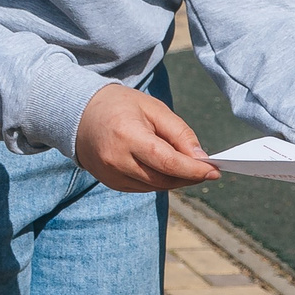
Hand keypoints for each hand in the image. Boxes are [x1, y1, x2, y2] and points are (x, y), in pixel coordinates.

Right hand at [74, 84, 219, 192]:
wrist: (79, 114)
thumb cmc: (120, 106)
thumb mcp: (153, 108)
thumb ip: (179, 133)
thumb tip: (200, 158)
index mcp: (127, 136)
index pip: (167, 162)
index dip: (193, 170)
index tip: (215, 171)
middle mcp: (116, 160)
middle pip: (162, 179)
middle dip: (189, 177)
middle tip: (208, 170)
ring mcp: (110, 175)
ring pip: (154, 187)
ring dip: (176, 180)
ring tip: (189, 168)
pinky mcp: (110, 183)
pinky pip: (143, 188)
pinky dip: (159, 181)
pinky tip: (167, 170)